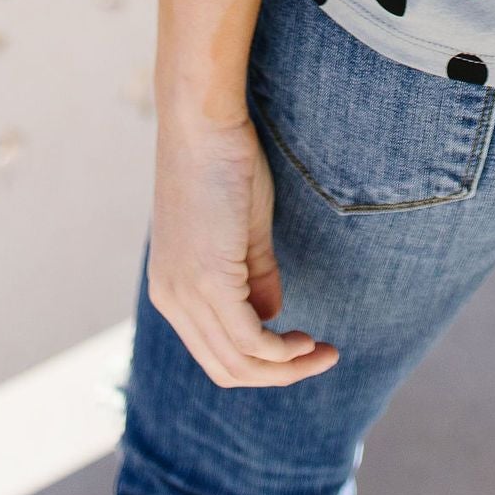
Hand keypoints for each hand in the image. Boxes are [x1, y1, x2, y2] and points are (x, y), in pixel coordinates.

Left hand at [147, 113, 337, 388]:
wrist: (203, 121)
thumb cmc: (222, 160)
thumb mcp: (241, 230)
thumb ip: (253, 277)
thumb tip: (271, 320)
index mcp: (172, 289)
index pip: (215, 352)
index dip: (260, 361)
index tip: (302, 348)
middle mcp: (171, 300)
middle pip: (226, 368)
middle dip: (277, 374)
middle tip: (321, 357)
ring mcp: (186, 293)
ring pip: (238, 362)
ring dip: (285, 366)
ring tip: (324, 352)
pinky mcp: (208, 281)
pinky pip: (248, 338)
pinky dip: (281, 350)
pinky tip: (307, 341)